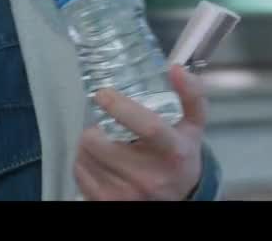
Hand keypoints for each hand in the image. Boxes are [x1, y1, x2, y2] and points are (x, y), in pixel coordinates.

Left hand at [74, 65, 207, 200]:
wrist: (181, 199)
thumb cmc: (181, 155)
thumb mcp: (192, 127)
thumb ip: (190, 96)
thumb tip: (176, 68)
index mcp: (174, 153)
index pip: (148, 127)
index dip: (122, 107)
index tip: (103, 94)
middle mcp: (151, 177)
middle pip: (99, 141)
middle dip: (95, 129)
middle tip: (106, 129)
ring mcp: (128, 194)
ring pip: (84, 155)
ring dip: (89, 145)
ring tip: (108, 147)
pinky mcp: (106, 202)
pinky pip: (79, 171)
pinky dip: (85, 163)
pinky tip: (103, 164)